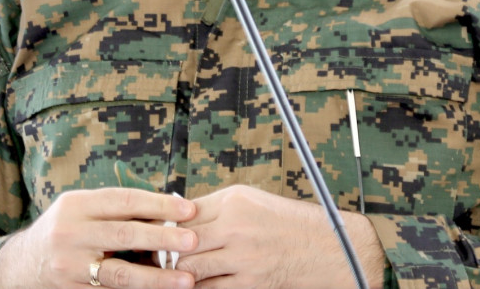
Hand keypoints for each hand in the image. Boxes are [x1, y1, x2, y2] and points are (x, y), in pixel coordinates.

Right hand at [0, 187, 197, 288]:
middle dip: (162, 238)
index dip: (158, 204)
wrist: (24, 263)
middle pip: (124, 234)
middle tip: (193, 240)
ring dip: (157, 277)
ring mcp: (71, 265)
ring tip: (185, 279)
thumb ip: (116, 208)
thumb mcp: (82, 209)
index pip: (124, 200)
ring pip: (120, 273)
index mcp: (76, 204)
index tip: (188, 209)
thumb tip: (167, 212)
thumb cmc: (67, 229)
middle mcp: (70, 233)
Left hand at [176, 186, 384, 288]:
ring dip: (180, 271)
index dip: (166, 224)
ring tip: (174, 272)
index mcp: (234, 201)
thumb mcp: (250, 200)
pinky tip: (195, 283)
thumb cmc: (284, 221)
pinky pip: (209, 288)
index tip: (158, 231)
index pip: (183, 212)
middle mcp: (235, 226)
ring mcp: (242, 257)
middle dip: (166, 250)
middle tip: (157, 255)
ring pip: (190, 267)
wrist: (322, 247)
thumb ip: (215, 207)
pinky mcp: (248, 282)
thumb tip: (180, 215)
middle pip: (182, 241)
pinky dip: (197, 286)